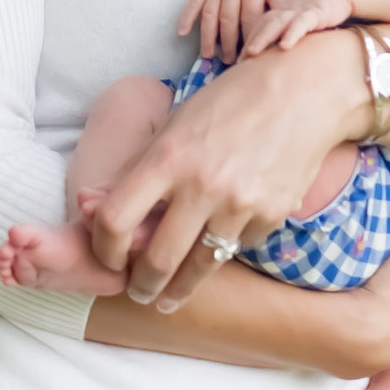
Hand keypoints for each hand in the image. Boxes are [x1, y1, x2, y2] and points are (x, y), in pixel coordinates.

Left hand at [88, 29, 371, 305]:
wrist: (301, 92)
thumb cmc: (228, 102)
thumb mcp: (174, 123)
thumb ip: (135, 169)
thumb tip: (88, 205)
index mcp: (168, 156)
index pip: (116, 219)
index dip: (103, 248)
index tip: (108, 256)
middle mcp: (202, 185)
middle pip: (157, 260)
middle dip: (141, 286)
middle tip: (138, 292)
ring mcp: (240, 204)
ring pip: (199, 268)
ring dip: (177, 291)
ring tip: (167, 298)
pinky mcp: (271, 216)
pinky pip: (238, 247)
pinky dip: (225, 249)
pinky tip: (220, 242)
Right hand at [176, 0, 288, 62]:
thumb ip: (279, 6)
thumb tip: (284, 29)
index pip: (250, 19)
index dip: (249, 38)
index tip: (249, 56)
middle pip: (228, 20)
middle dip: (228, 43)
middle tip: (228, 62)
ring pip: (210, 14)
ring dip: (207, 36)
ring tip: (208, 55)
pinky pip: (193, 1)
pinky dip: (186, 15)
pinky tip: (182, 32)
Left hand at [242, 0, 355, 55]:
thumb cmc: (320, 8)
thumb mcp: (300, 21)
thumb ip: (289, 35)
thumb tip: (279, 56)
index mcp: (280, 13)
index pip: (258, 28)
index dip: (246, 43)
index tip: (236, 62)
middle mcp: (285, 12)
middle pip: (262, 26)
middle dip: (248, 42)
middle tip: (236, 61)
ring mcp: (298, 11)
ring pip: (277, 23)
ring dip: (263, 37)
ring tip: (251, 52)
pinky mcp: (315, 12)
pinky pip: (301, 23)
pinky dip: (292, 33)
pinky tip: (285, 45)